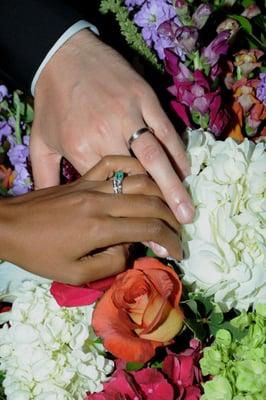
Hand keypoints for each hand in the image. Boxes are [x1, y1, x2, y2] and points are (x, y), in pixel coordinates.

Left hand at [0, 156, 180, 284]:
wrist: (9, 226)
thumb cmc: (40, 254)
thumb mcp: (74, 273)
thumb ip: (110, 263)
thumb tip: (133, 248)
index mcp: (99, 228)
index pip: (150, 229)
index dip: (171, 241)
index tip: (179, 252)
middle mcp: (101, 201)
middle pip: (152, 202)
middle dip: (173, 219)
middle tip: (180, 231)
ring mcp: (92, 184)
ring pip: (140, 180)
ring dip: (162, 193)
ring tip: (171, 207)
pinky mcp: (84, 177)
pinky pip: (114, 163)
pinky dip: (134, 167)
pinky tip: (144, 176)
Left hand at [31, 29, 194, 223]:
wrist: (62, 55)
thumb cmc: (53, 102)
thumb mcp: (39, 141)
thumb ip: (44, 176)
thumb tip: (49, 204)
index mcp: (80, 149)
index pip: (107, 188)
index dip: (124, 210)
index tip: (137, 228)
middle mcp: (106, 134)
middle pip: (135, 178)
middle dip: (156, 207)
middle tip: (176, 228)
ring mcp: (128, 115)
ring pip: (156, 157)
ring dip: (174, 186)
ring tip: (186, 211)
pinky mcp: (144, 98)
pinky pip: (166, 131)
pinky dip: (178, 153)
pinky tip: (185, 171)